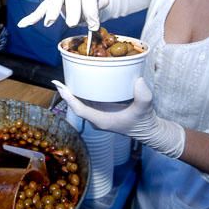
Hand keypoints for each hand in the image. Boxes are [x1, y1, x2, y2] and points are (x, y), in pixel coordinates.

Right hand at [17, 0, 109, 29]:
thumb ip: (96, 7)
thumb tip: (88, 23)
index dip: (91, 12)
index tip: (94, 26)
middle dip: (72, 12)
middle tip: (74, 24)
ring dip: (53, 11)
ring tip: (49, 21)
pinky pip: (43, 6)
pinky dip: (33, 16)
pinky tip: (23, 24)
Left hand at [52, 77, 185, 157]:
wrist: (149, 131)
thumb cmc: (144, 121)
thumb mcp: (145, 108)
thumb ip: (143, 96)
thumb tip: (138, 80)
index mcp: (101, 120)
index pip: (79, 109)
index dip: (68, 98)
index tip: (60, 87)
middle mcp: (97, 118)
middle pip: (77, 105)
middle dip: (67, 93)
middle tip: (59, 79)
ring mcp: (99, 115)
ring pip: (81, 103)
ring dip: (74, 92)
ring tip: (68, 77)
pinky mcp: (103, 111)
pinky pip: (88, 101)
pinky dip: (83, 92)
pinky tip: (83, 81)